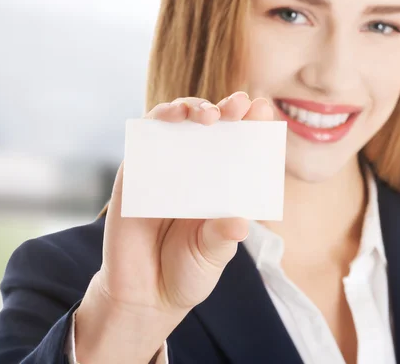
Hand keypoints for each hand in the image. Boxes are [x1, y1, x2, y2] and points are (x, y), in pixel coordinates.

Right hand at [75, 92, 272, 362]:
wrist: (144, 294)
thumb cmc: (186, 271)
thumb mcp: (212, 256)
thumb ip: (221, 238)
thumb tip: (240, 224)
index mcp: (221, 186)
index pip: (240, 147)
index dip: (252, 126)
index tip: (264, 110)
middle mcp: (195, 172)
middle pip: (211, 128)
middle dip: (226, 109)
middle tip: (240, 104)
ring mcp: (164, 169)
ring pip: (176, 124)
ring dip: (191, 108)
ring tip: (208, 115)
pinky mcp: (135, 175)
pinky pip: (143, 140)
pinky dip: (156, 123)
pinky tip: (171, 119)